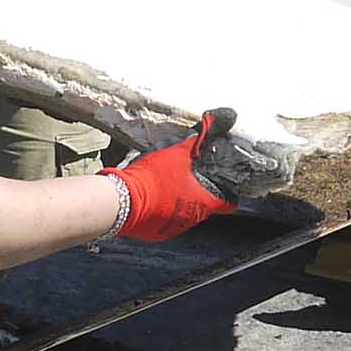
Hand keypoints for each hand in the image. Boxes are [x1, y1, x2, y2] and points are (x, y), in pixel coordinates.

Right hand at [107, 109, 278, 241]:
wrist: (122, 200)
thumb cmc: (153, 177)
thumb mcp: (179, 152)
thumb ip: (202, 136)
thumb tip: (224, 117)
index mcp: (203, 203)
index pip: (228, 203)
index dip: (228, 192)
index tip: (223, 184)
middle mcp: (192, 219)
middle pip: (204, 207)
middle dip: (198, 192)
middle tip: (189, 177)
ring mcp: (174, 228)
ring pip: (184, 213)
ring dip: (179, 201)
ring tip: (166, 185)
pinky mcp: (156, 233)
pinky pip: (165, 221)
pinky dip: (162, 210)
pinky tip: (152, 196)